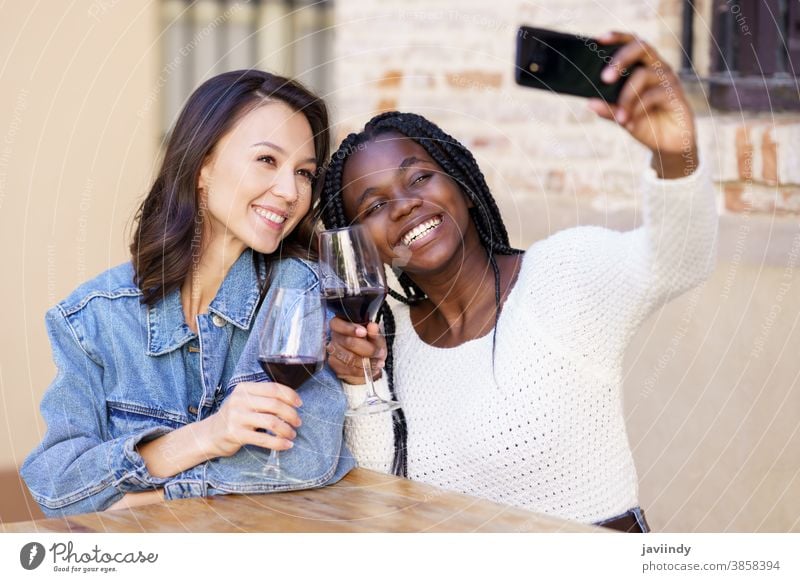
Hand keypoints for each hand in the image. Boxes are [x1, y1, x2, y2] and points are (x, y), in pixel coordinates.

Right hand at [202, 381, 302, 457]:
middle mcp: (240, 400)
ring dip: (286, 429)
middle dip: (291, 414)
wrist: (209, 435)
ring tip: (292, 434)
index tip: (299, 404)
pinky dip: (278, 443)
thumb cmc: (234, 417)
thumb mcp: (244, 401)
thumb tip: (292, 401)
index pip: (273, 388)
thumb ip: (263, 398)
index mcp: (244, 388)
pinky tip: (286, 445)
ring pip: (271, 421)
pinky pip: (263, 438)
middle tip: (298, 422)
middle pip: (275, 404)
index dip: (290, 396)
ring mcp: (237, 417)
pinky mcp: (236, 434)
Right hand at [327, 317, 386, 384]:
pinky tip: (372, 369)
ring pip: (349, 358)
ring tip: (379, 363)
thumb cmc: (370, 345)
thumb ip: (374, 332)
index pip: (338, 324)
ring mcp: (333, 353)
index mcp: (340, 325)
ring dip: (367, 362)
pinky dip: (363, 371)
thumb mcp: (375, 337)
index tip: (364, 332)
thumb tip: (373, 326)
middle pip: (347, 342)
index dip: (350, 328)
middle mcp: (334, 338)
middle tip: (380, 352)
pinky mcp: (335, 367)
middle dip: (367, 348)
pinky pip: (349, 370)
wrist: (369, 362)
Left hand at [587, 31, 697, 177]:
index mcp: (642, 67)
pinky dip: (638, 109)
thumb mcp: (622, 117)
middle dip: (620, 59)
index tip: (598, 39)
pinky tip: (630, 122)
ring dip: (626, 97)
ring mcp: (667, 80)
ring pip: (643, 75)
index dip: (617, 37)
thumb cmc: (644, 123)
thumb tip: (589, 102)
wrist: (667, 145)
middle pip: (641, 47)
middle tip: (605, 78)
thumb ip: (608, 109)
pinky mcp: (676, 94)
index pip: (631, 43)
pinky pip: (654, 95)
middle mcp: (656, 68)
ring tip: (619, 117)